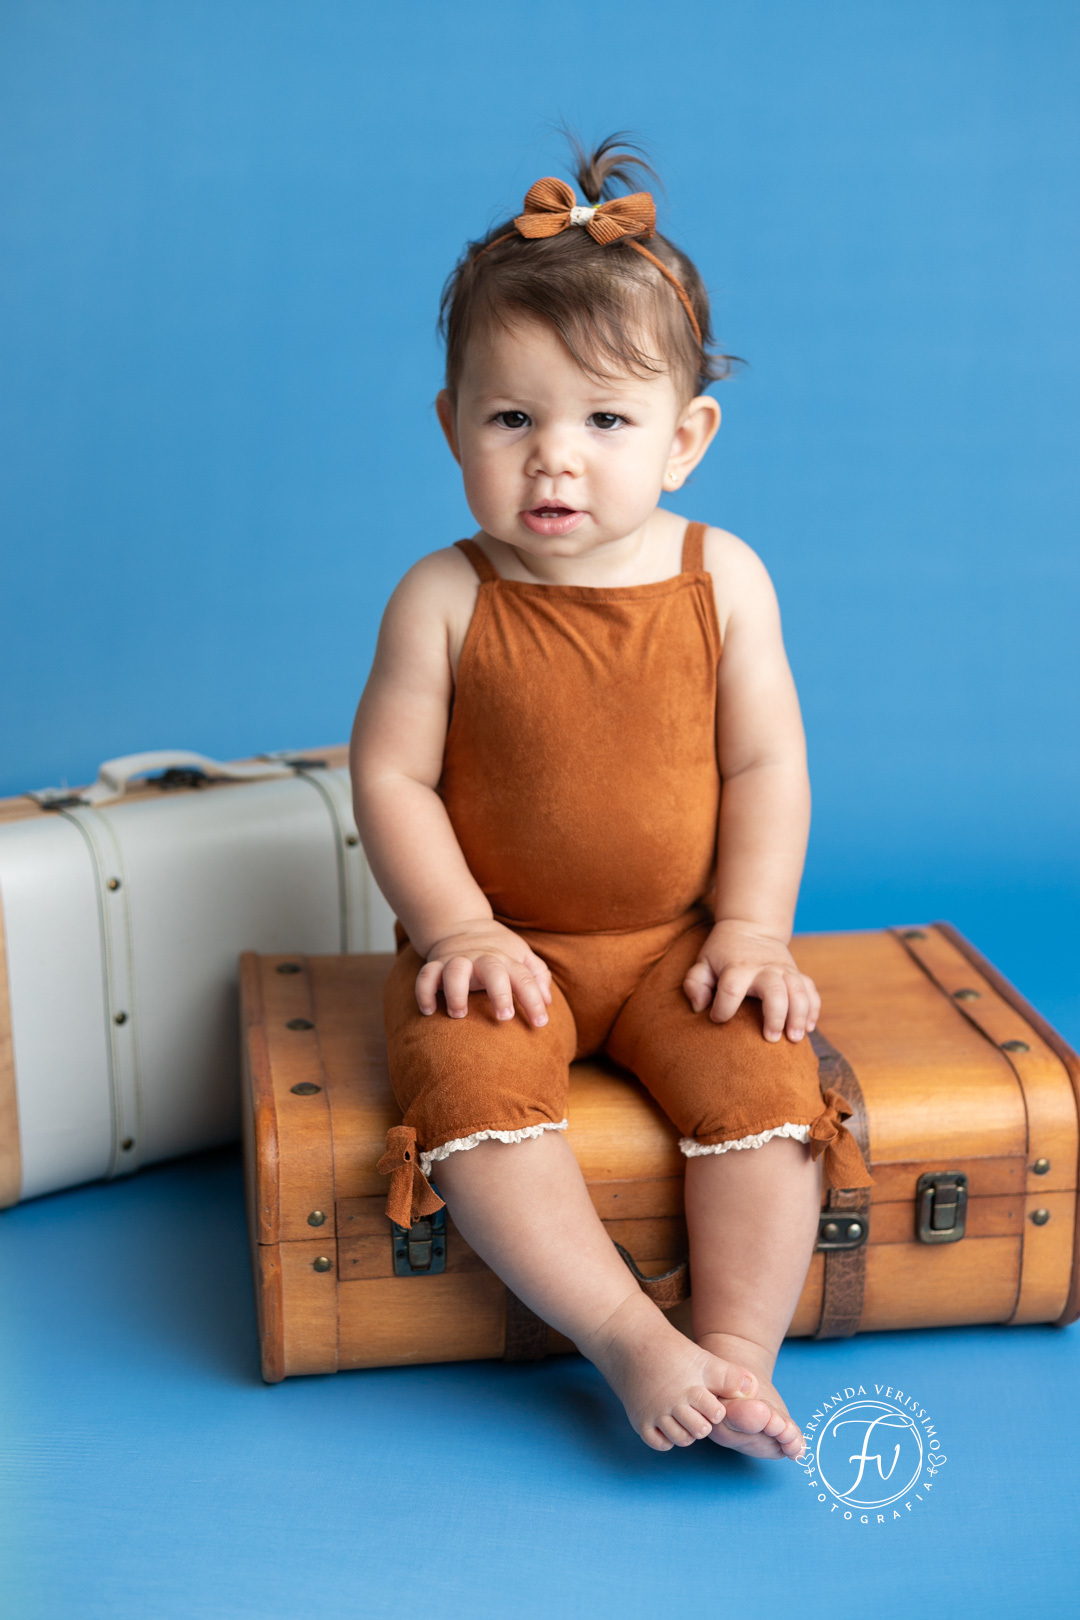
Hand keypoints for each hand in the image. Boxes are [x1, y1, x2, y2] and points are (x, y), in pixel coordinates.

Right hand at [416, 919, 552, 1028]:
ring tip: (459, 1015)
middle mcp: (482, 958)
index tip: (541, 1023)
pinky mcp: (436, 964)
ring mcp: (457, 960)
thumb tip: (548, 1001)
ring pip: (454, 971)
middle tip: (505, 1017)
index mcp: (506, 959)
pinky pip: (425, 975)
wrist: (461, 923)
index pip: (524, 978)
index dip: (534, 1001)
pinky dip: (424, 992)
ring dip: (456, 992)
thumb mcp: (522, 956)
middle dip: (499, 992)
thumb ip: (537, 976)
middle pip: (492, 970)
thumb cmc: (498, 949)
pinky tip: (429, 1010)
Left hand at [682, 921, 819, 1042]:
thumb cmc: (723, 952)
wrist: (751, 927)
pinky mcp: (797, 973)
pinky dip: (813, 1009)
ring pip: (799, 991)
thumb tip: (700, 1007)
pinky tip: (809, 1028)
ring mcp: (784, 969)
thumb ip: (695, 983)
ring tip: (795, 1038)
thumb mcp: (703, 962)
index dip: (723, 1008)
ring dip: (800, 1015)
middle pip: (775, 991)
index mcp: (738, 967)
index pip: (731, 989)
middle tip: (771, 1039)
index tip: (717, 1018)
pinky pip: (811, 991)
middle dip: (775, 1016)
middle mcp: (764, 967)